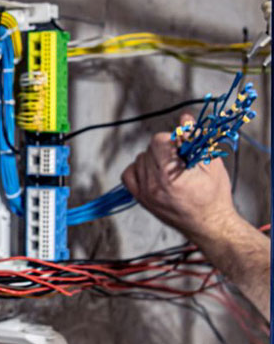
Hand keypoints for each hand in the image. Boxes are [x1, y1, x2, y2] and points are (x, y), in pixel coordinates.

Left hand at [121, 114, 238, 238]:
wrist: (210, 225)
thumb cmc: (214, 196)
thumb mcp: (211, 163)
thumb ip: (195, 139)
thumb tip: (185, 118)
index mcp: (171, 174)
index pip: (158, 141)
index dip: (172, 140)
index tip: (182, 148)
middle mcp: (154, 184)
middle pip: (149, 149)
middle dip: (165, 149)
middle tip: (180, 160)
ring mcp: (145, 192)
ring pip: (139, 160)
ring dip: (153, 159)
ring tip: (170, 169)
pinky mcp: (141, 199)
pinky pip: (128, 175)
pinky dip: (138, 170)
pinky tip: (153, 173)